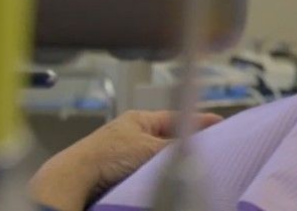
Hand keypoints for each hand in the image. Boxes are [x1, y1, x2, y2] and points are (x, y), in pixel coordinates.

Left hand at [28, 110, 220, 210]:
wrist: (75, 179)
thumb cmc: (109, 156)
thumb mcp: (150, 148)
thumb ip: (177, 147)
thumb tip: (198, 148)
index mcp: (139, 119)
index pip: (177, 117)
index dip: (199, 121)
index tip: (222, 124)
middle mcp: (131, 133)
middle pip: (169, 137)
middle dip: (186, 143)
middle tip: (210, 148)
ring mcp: (123, 152)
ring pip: (157, 155)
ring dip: (170, 162)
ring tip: (190, 167)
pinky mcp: (116, 171)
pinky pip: (145, 170)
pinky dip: (156, 174)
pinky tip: (166, 180)